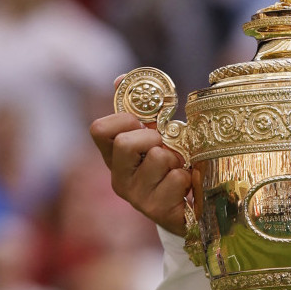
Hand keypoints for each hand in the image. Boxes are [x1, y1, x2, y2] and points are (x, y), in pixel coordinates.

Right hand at [90, 111, 190, 235]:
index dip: (122, 119)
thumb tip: (119, 78)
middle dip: (153, 137)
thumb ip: (142, 113)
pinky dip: (189, 177)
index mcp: (114, 157)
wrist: (192, 210)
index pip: (98, 129)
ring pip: (158, 158)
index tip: (141, 124)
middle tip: (165, 147)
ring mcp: (136, 197)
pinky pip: (177, 178)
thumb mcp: (157, 137)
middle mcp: (119, 178)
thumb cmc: (172, 167)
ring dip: (177, 159)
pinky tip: (187, 186)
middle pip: (125, 142)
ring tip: (179, 168)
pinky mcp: (157, 211)